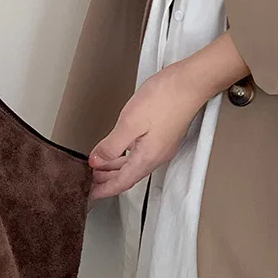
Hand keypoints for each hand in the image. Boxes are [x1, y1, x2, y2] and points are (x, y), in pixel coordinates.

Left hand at [88, 63, 205, 198]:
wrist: (190, 82)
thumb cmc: (164, 99)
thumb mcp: (129, 124)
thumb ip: (111, 146)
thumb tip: (96, 161)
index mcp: (147, 157)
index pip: (121, 183)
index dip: (103, 190)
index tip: (89, 195)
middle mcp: (156, 155)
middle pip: (126, 175)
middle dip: (106, 180)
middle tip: (88, 181)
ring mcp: (160, 145)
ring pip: (132, 164)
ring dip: (113, 167)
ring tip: (96, 167)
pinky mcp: (161, 134)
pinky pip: (137, 153)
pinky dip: (122, 155)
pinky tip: (115, 149)